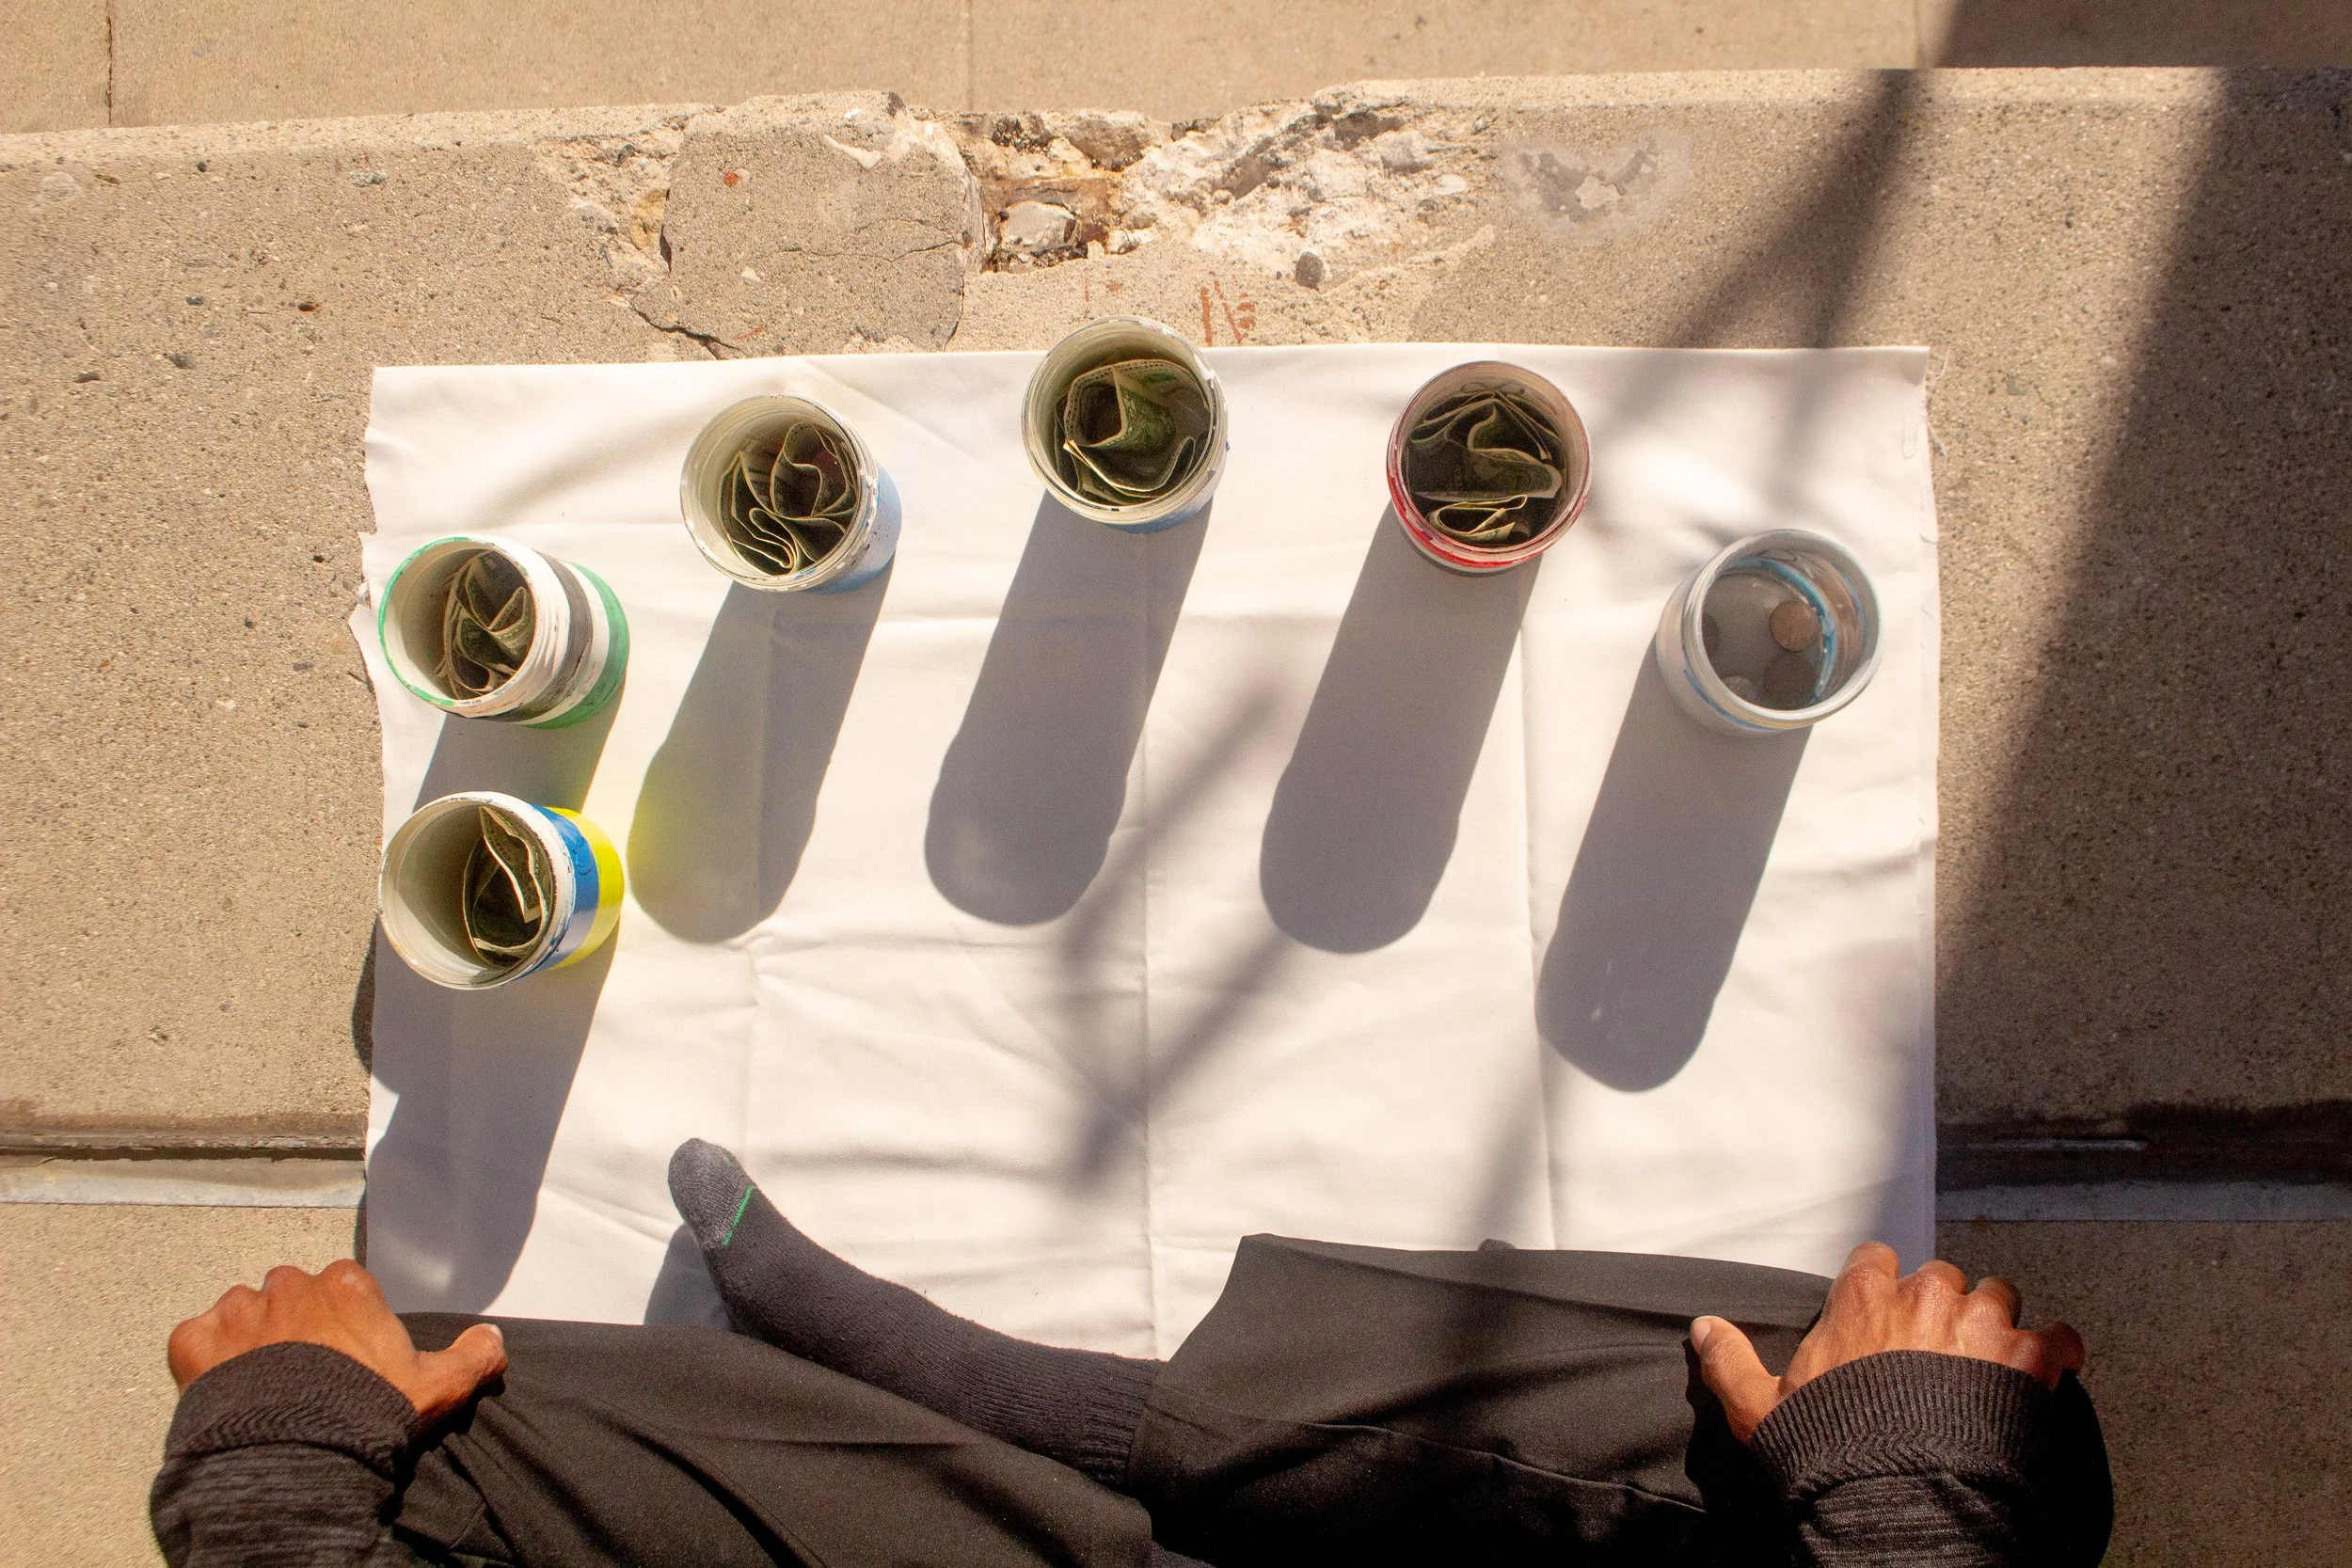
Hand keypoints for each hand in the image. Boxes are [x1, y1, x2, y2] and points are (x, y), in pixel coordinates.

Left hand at [167, 1259, 506, 1423]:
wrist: (293, 1452)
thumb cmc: (366, 1411)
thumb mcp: (436, 1386)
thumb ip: (471, 1357)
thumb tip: (495, 1340)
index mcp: (346, 1286)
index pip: (345, 1283)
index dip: (347, 1317)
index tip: (349, 1351)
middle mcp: (290, 1286)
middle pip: (292, 1291)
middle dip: (296, 1320)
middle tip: (305, 1368)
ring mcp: (238, 1312)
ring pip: (241, 1311)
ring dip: (249, 1335)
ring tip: (261, 1381)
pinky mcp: (195, 1343)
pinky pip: (195, 1338)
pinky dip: (203, 1357)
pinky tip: (221, 1386)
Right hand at [1692, 1242, 2085, 1441]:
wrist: (1898, 1494)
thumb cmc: (1830, 1449)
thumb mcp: (1760, 1408)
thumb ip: (1730, 1360)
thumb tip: (1700, 1328)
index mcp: (1862, 1297)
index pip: (1874, 1259)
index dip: (1879, 1283)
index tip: (1881, 1311)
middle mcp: (1924, 1296)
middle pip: (1940, 1277)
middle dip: (1939, 1306)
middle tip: (1934, 1348)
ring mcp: (1981, 1325)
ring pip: (1999, 1295)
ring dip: (1994, 1322)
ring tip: (1988, 1357)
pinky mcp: (2028, 1360)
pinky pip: (2059, 1336)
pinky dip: (2057, 1350)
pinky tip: (2050, 1369)